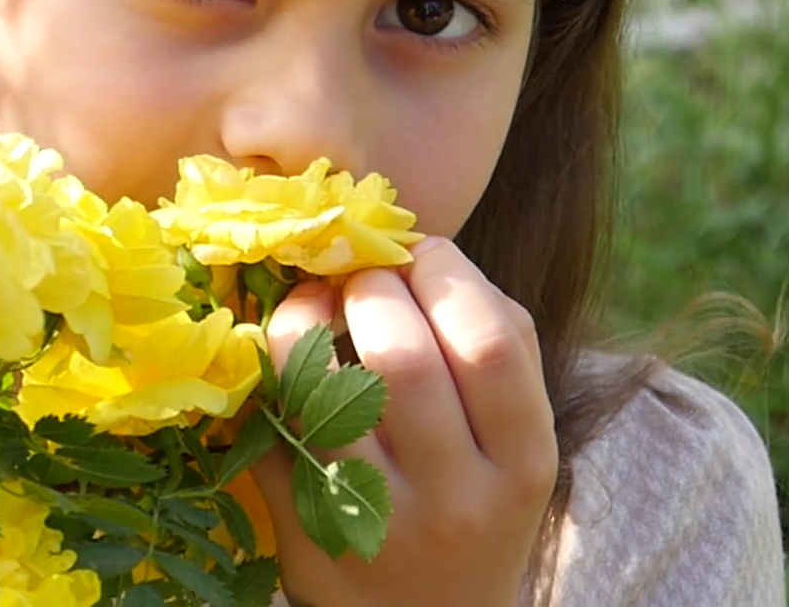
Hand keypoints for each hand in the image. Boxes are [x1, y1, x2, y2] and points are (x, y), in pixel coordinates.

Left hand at [252, 237, 557, 606]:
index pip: (491, 342)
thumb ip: (492, 347)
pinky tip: (278, 361)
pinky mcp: (308, 539)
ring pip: (322, 391)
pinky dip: (265, 380)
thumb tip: (420, 248)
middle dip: (369, 288)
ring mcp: (377, 524)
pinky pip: (271, 431)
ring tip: (307, 304)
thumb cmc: (472, 501)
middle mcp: (457, 500)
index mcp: (523, 464)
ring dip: (301, 320)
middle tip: (355, 277)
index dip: (446, 274)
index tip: (417, 252)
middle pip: (403, 358)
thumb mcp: (511, 442)